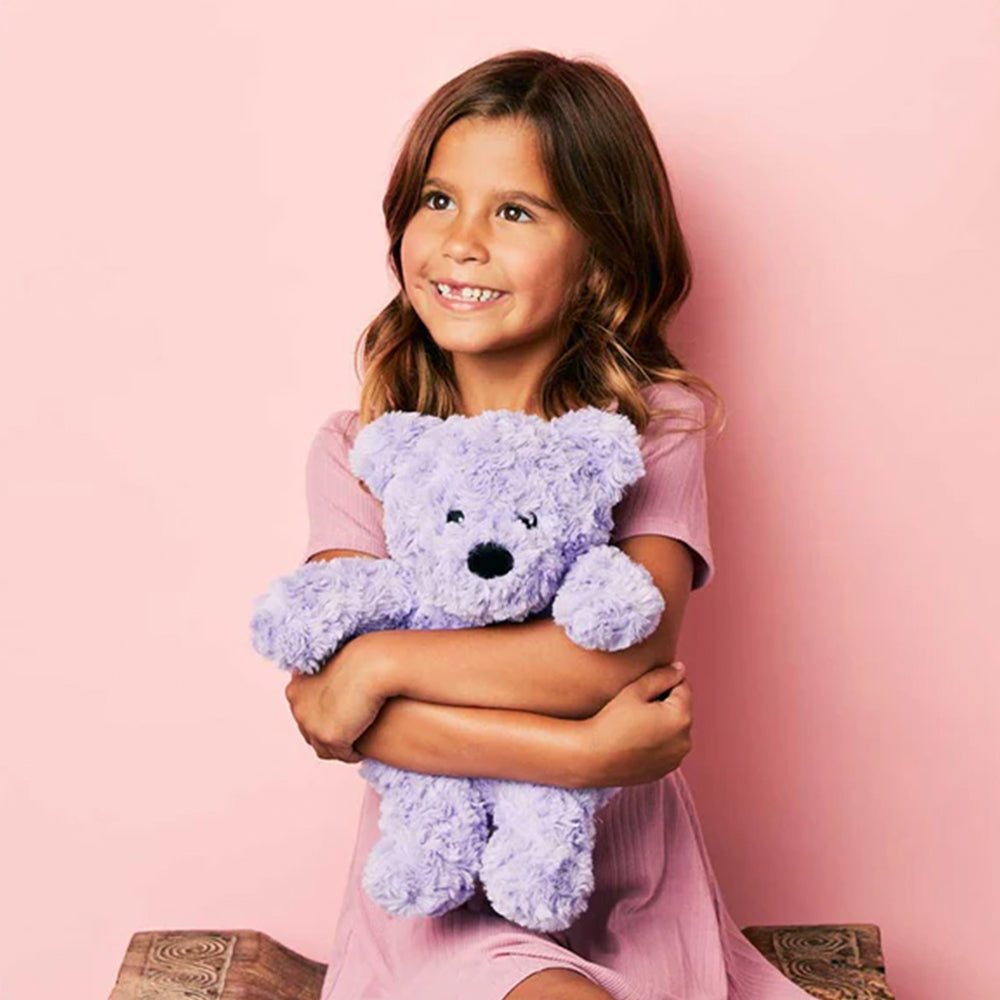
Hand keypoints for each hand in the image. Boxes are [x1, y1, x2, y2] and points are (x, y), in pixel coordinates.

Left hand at [284, 635, 390, 762]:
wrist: (371, 666)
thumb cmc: (358, 661)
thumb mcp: (332, 667)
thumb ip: (325, 681)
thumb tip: (331, 694)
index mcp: (295, 690)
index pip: (304, 714)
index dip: (322, 718)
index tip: (338, 719)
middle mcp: (298, 708)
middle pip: (311, 733)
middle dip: (328, 736)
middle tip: (347, 737)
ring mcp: (312, 724)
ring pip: (324, 748)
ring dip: (339, 749)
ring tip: (355, 746)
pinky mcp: (329, 737)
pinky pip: (341, 754)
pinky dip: (350, 754)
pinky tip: (361, 751)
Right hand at [583, 661, 692, 785]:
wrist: (593, 758)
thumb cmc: (611, 722)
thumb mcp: (635, 691)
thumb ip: (662, 676)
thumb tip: (680, 669)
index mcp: (681, 717)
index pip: (683, 687)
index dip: (664, 682)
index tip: (644, 688)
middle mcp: (685, 741)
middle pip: (681, 710)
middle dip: (665, 703)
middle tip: (637, 706)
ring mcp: (676, 759)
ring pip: (675, 730)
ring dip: (663, 723)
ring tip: (635, 724)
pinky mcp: (666, 770)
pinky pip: (668, 748)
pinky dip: (658, 741)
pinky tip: (636, 740)